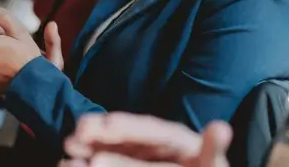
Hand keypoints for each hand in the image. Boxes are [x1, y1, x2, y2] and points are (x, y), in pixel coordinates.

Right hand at [62, 113, 231, 166]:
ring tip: (67, 149)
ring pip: (108, 150)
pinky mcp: (124, 164)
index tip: (107, 126)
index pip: (151, 130)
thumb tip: (221, 128)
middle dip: (100, 137)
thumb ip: (212, 150)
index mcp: (175, 138)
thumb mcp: (211, 163)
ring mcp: (137, 157)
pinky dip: (87, 162)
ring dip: (87, 148)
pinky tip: (68, 163)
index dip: (128, 127)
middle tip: (74, 136)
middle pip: (124, 138)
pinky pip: (104, 161)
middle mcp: (153, 144)